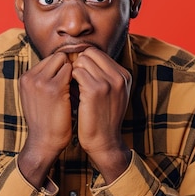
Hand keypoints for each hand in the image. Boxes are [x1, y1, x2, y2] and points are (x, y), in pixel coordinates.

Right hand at [18, 52, 72, 187]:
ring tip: (77, 88)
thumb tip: (62, 64)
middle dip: (68, 66)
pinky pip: (72, 71)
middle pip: (57, 57)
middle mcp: (30, 77)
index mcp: (25, 78)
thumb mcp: (37, 97)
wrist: (44, 142)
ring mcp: (41, 82)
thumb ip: (44, 80)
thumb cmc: (46, 121)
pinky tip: (80, 90)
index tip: (69, 80)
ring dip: (74, 72)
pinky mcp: (54, 88)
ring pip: (65, 61)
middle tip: (76, 82)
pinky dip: (78, 78)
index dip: (62, 68)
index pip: (49, 59)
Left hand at [71, 47, 131, 182]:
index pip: (98, 53)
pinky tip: (70, 91)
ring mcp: (109, 82)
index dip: (84, 61)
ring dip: (73, 71)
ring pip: (82, 60)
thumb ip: (104, 75)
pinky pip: (76, 72)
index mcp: (124, 75)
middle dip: (78, 63)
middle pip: (90, 53)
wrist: (104, 142)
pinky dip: (70, 79)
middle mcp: (119, 76)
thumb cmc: (102, 117)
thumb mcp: (112, 94)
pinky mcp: (95, 90)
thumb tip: (83, 56)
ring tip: (72, 86)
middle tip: (73, 78)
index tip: (78, 73)